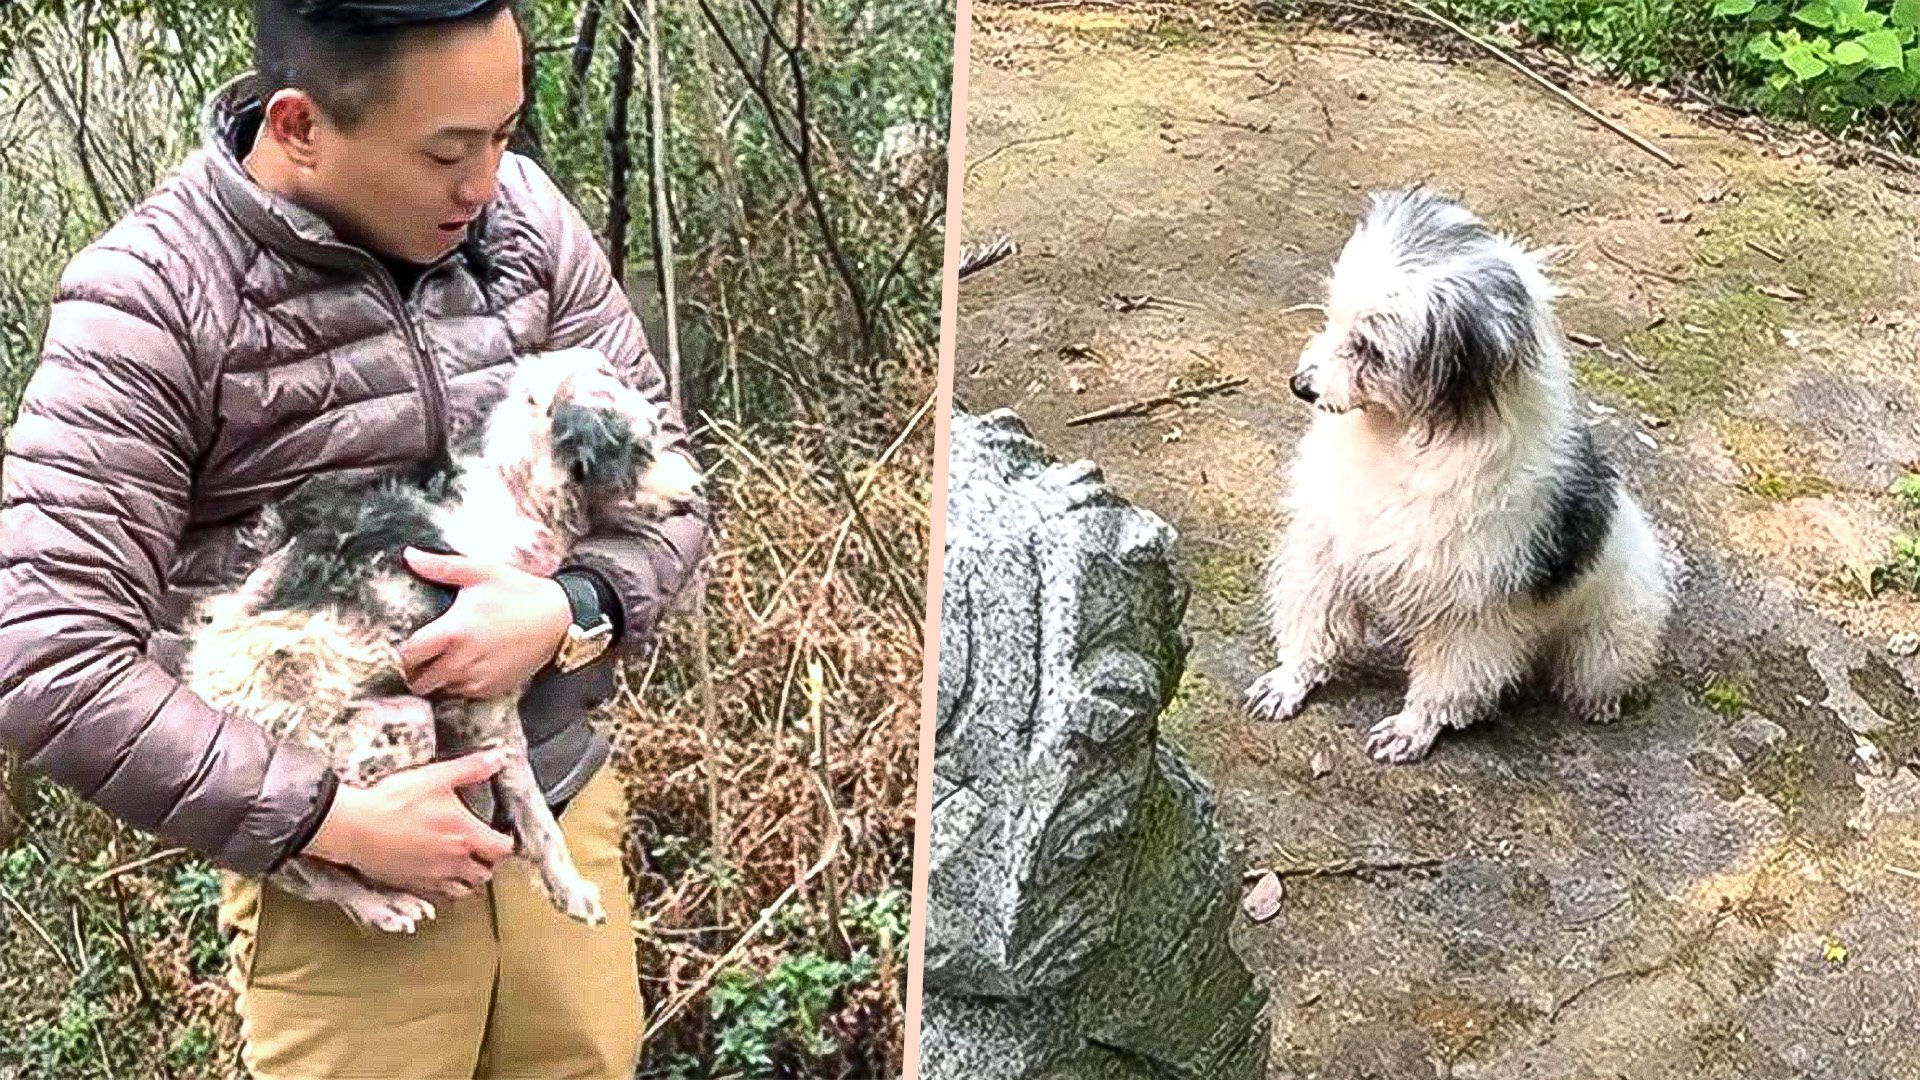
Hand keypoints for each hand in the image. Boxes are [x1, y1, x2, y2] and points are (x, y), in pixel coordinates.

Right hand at [303, 751, 515, 901]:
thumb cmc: (392, 803)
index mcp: (465, 835)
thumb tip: (496, 760)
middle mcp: (453, 861)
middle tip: (483, 850)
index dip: (506, 842)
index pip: (502, 849)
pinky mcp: (410, 884)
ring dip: (467, 880)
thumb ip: (470, 769)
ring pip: (463, 890)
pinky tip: (436, 875)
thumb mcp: (436, 777)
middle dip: (488, 863)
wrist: (354, 827)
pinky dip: (442, 889)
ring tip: (463, 866)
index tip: (501, 834)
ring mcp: (431, 877)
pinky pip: (436, 896)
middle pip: (485, 874)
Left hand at [398, 548, 572, 699]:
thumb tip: (410, 556)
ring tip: (444, 662)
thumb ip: (441, 566)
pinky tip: (467, 666)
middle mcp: (463, 660)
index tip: (409, 646)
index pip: (409, 655)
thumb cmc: (520, 592)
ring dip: (438, 680)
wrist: (559, 618)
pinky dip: (460, 685)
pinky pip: (464, 695)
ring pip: (441, 690)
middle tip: (422, 658)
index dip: (403, 653)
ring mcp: (479, 678)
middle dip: (416, 671)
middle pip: (421, 681)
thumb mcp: (481, 571)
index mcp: (454, 631)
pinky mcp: (494, 688)